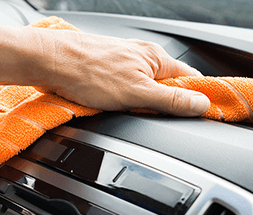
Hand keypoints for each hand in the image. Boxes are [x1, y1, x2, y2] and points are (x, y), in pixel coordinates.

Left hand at [35, 29, 209, 115]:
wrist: (50, 62)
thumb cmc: (88, 72)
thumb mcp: (137, 94)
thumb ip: (171, 100)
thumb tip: (201, 104)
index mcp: (156, 58)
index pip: (191, 79)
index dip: (198, 98)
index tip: (202, 115)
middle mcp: (141, 57)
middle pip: (167, 86)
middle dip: (163, 105)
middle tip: (153, 118)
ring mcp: (123, 63)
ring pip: (143, 89)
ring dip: (140, 104)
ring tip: (126, 110)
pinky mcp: (106, 70)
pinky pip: (124, 90)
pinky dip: (122, 101)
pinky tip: (112, 106)